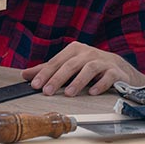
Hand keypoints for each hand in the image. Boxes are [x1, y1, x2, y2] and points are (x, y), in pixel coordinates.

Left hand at [21, 41, 144, 96]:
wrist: (119, 68)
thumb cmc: (89, 66)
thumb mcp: (68, 65)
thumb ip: (48, 70)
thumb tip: (25, 75)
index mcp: (74, 50)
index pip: (56, 61)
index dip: (45, 73)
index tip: (34, 85)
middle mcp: (87, 53)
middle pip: (70, 65)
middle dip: (57, 78)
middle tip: (47, 91)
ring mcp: (102, 61)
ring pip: (89, 69)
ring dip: (78, 81)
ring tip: (68, 93)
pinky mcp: (115, 71)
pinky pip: (107, 76)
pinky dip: (100, 84)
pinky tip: (92, 92)